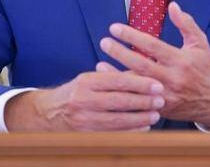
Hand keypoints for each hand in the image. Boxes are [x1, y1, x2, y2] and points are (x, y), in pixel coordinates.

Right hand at [3, 71, 164, 131]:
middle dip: (143, 101)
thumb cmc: (75, 93)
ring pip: (118, 121)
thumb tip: (143, 73)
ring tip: (155, 114)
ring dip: (140, 118)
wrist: (48, 114)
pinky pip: (113, 135)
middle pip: (119, 101)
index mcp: (87, 82)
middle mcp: (83, 100)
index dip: (140, 83)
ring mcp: (84, 120)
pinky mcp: (86, 136)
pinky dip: (131, 132)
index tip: (157, 84)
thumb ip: (113, 77)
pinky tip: (144, 128)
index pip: (118, 81)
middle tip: (161, 99)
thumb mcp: (90, 80)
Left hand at [98, 2, 209, 129]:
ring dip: (116, 75)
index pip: (152, 45)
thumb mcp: (200, 43)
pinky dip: (123, 91)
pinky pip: (137, 100)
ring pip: (136, 85)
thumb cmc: (206, 68)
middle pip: (141, 65)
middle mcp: (172, 78)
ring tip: (99, 64)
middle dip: (120, 53)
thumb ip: (186, 24)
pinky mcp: (160, 108)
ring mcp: (165, 95)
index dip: (132, 36)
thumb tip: (172, 6)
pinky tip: (109, 83)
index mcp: (181, 60)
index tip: (115, 28)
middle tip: (104, 42)